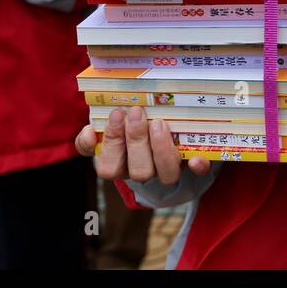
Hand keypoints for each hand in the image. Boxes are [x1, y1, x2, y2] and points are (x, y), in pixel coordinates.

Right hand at [75, 106, 210, 182]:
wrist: (168, 131)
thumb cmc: (134, 126)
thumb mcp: (113, 125)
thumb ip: (97, 128)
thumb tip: (88, 132)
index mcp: (121, 165)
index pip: (108, 167)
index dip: (111, 144)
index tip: (116, 114)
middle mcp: (144, 172)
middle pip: (137, 171)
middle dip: (136, 140)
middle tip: (137, 112)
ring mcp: (169, 171)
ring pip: (166, 174)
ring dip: (161, 149)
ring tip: (159, 122)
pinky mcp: (193, 166)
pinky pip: (198, 172)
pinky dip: (198, 166)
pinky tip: (197, 158)